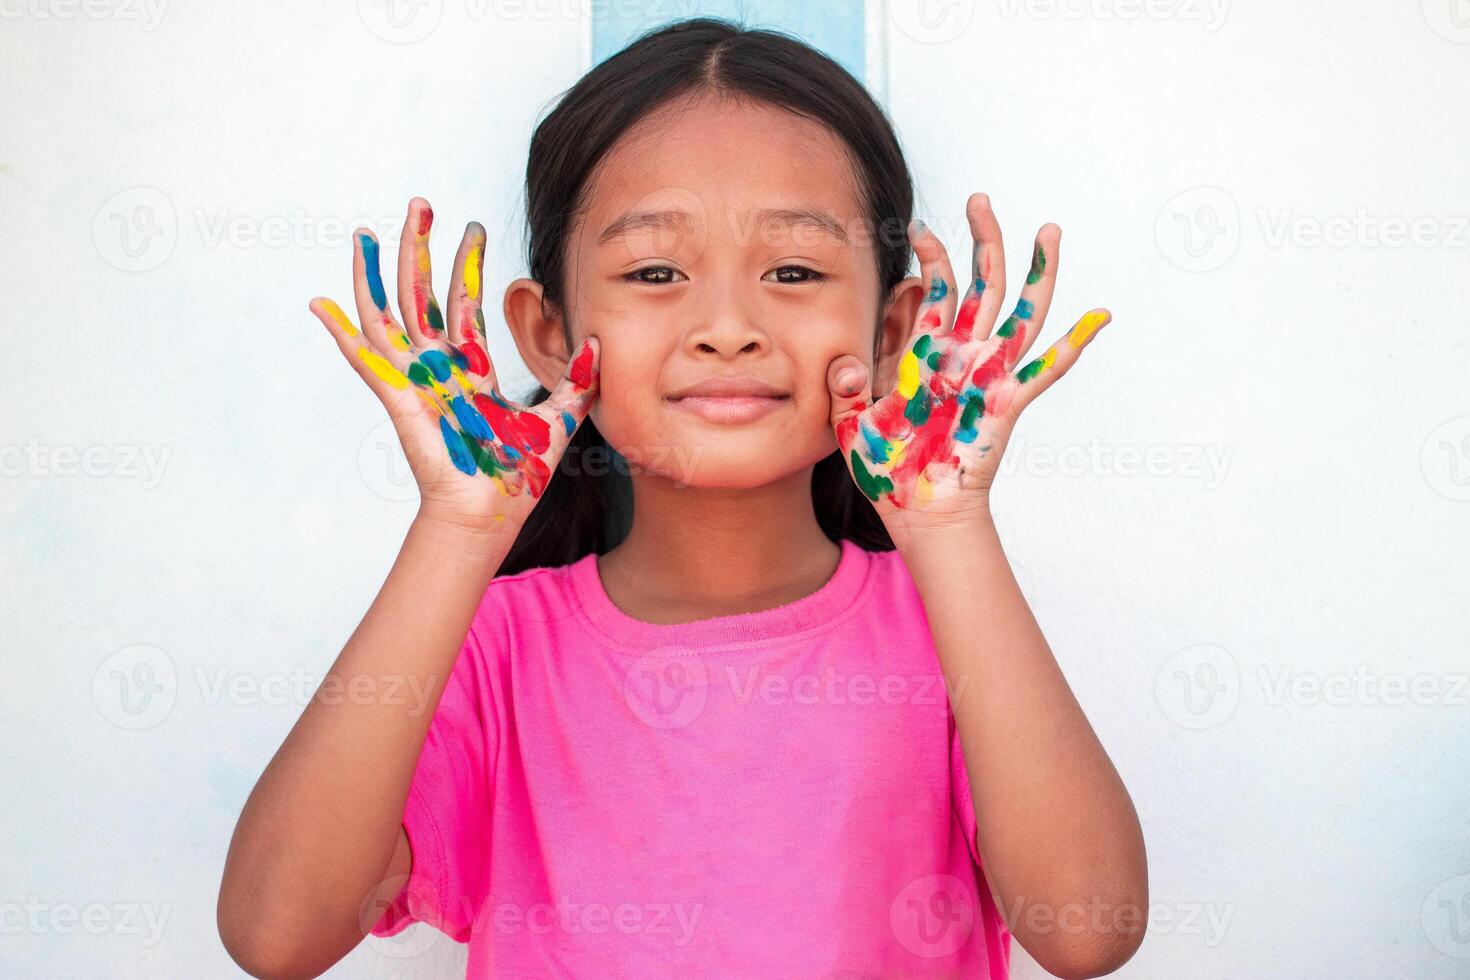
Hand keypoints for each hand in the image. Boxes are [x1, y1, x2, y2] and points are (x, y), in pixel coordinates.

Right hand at [308, 197, 598, 533]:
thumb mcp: (559, 418)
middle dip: (419, 249)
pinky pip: (368, 362)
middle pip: (421, 297)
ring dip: (374, 276)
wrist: (492, 514)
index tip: (471, 228)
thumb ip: (577, 380)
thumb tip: (598, 343)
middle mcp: (439, 370)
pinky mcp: (401, 402)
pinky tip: (322, 304)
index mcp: (471, 370)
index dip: (466, 266)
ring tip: (364, 233)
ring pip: (388, 318)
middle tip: (421, 204)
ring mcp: (415, 383)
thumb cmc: (519, 475)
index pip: (464, 306)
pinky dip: (344, 333)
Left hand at [828, 192, 1109, 536]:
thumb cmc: (884, 470)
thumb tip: (845, 363)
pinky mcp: (1006, 406)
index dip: (931, 258)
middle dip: (984, 240)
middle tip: (980, 199)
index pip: (934, 290)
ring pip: (1019, 314)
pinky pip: (1044, 373)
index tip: (919, 230)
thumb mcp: (851, 421)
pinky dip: (1072, 346)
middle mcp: (962, 357)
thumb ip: (846, 387)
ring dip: (1036, 272)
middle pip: (982, 284)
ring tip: (1048, 231)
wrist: (916, 512)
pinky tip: (1098, 318)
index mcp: (926, 354)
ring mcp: (988, 378)